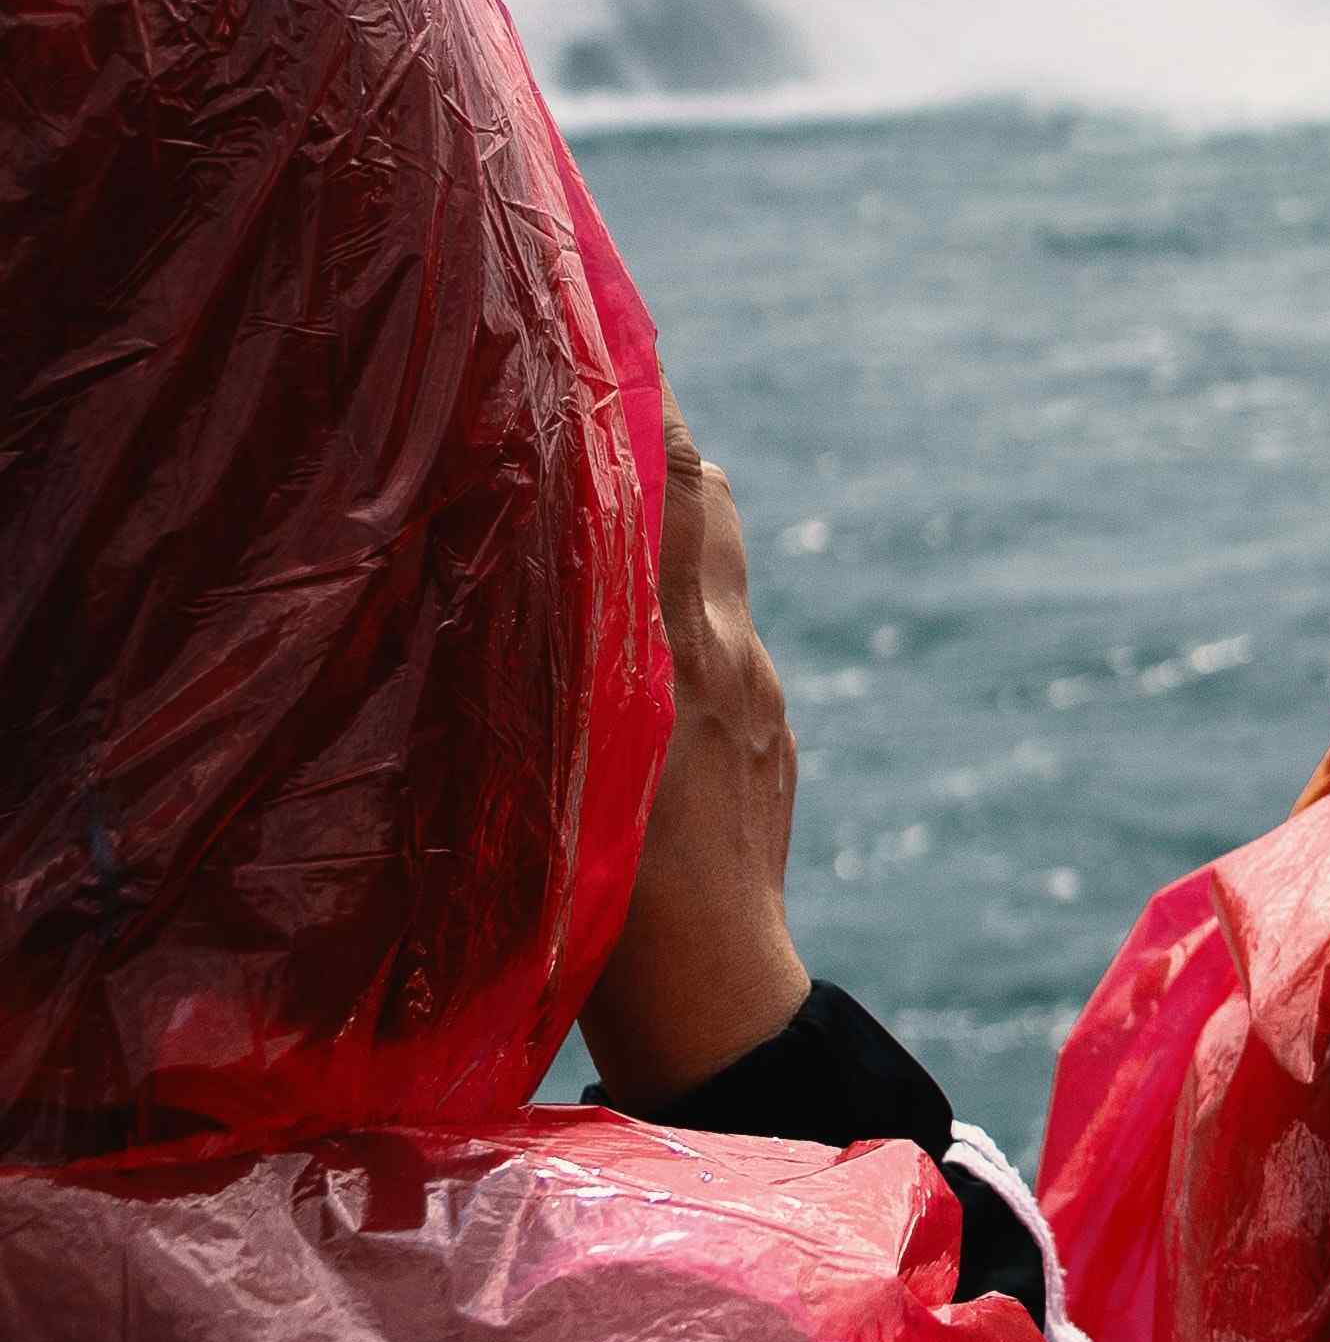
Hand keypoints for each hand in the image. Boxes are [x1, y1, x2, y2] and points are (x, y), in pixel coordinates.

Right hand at [580, 387, 811, 1105]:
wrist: (720, 997)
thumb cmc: (617, 904)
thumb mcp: (567, 765)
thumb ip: (565, 653)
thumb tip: (544, 547)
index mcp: (680, 650)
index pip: (675, 483)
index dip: (647, 407)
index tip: (608, 344)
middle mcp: (733, 653)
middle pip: (708, 499)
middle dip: (661, 444)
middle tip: (599, 408)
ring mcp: (761, 693)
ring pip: (719, 566)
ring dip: (673, 523)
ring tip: (608, 502)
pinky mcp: (773, 734)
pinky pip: (729, 636)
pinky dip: (686, 606)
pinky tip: (639, 634)